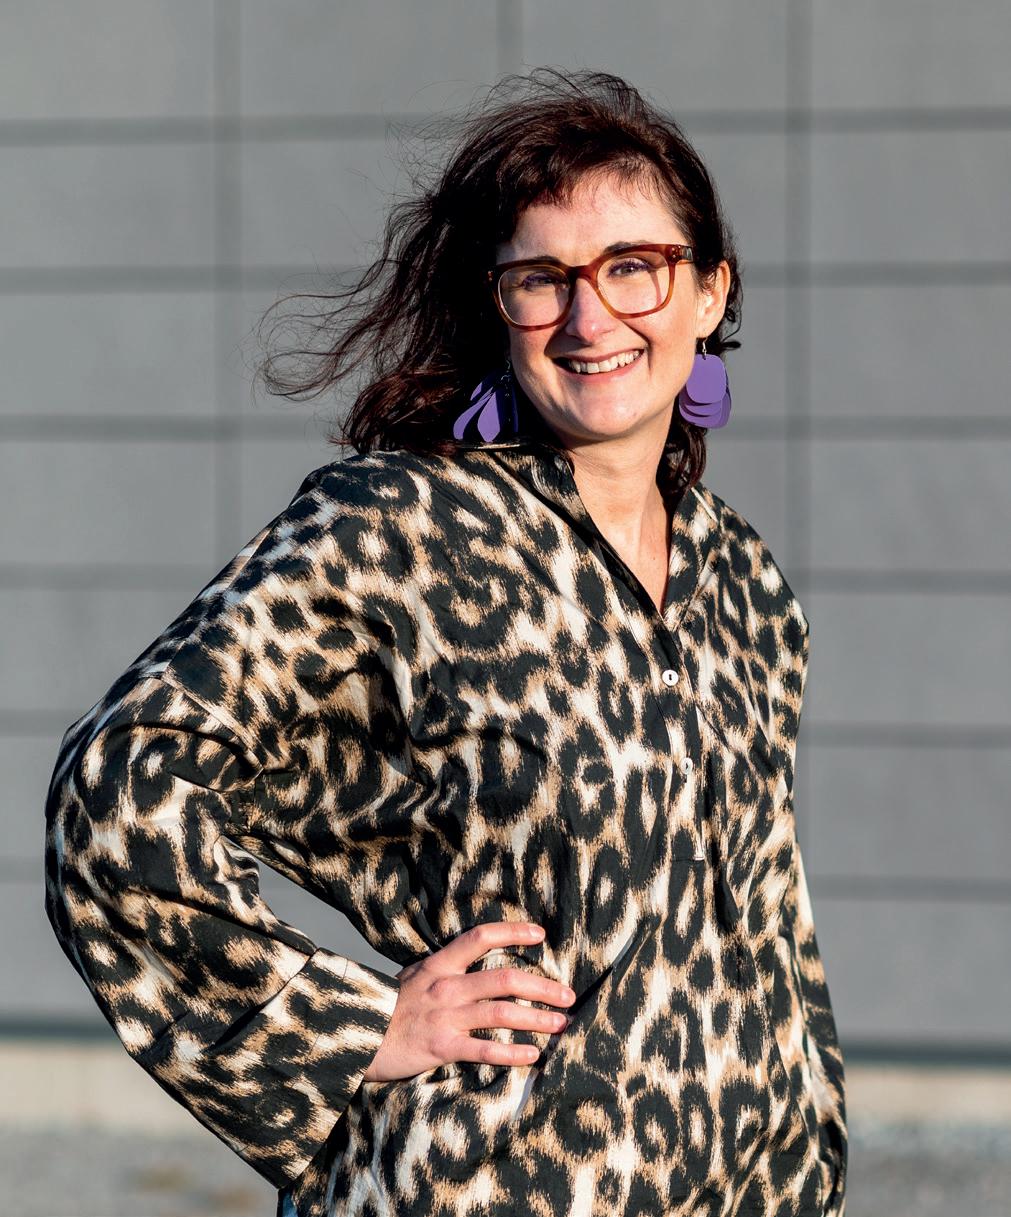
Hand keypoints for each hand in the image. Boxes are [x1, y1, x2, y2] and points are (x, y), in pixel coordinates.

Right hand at [362, 920, 575, 1083]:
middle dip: (543, 986)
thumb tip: (470, 959)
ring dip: (538, 1019)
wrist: (353, 1035)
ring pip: (502, 1013)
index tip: (541, 934)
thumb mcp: (413, 975)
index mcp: (439, 964)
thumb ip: (442, 968)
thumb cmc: (384, 1007)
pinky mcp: (441, 1046)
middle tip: (568, 994)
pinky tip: (534, 1055)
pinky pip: (484, 1048)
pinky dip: (513, 1052)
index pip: (481, 937)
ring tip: (562, 1024)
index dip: (513, 932)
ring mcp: (445, 1016)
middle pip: (505, 979)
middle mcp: (447, 986)